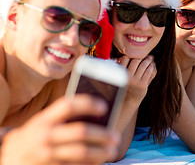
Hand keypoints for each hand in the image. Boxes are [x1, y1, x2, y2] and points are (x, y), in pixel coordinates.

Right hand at [1, 95, 118, 164]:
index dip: (87, 104)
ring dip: (100, 152)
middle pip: (80, 131)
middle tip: (115, 137)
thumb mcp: (43, 122)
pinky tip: (98, 161)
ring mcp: (47, 154)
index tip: (104, 107)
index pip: (68, 106)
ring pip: (80, 152)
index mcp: (44, 119)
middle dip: (102, 134)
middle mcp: (45, 135)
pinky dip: (89, 164)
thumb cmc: (36, 136)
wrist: (11, 157)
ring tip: (112, 151)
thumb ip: (63, 117)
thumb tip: (97, 116)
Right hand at [117, 55, 156, 102]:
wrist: (128, 101)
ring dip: (148, 60)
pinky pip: (148, 72)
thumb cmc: (124, 85)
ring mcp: (135, 81)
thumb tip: (121, 56)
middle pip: (135, 60)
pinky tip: (152, 65)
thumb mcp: (120, 76)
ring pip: (143, 65)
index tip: (135, 53)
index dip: (131, 54)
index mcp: (120, 73)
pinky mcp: (143, 85)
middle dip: (141, 56)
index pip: (125, 58)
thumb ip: (122, 66)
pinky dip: (151, 67)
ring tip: (150, 58)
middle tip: (146, 54)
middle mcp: (127, 77)